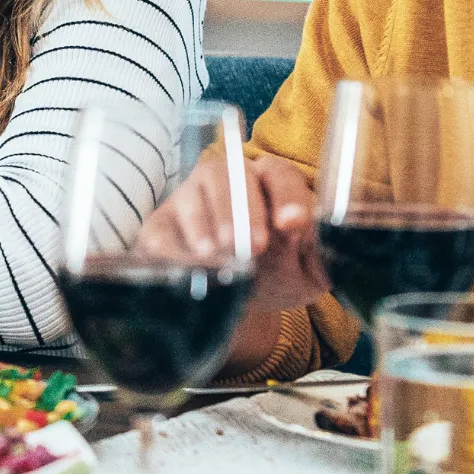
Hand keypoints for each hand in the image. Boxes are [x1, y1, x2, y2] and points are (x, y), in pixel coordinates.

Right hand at [139, 146, 327, 314]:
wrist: (238, 299)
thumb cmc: (279, 274)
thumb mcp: (307, 271)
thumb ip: (313, 254)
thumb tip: (299, 233)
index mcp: (271, 182)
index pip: (280, 175)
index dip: (287, 195)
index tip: (293, 224)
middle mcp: (227, 180)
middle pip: (228, 174)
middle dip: (241, 209)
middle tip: (253, 247)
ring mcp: (189, 199)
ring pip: (192, 194)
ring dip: (205, 224)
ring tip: (218, 255)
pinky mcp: (161, 226)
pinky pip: (160, 229)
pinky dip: (172, 247)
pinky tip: (189, 266)